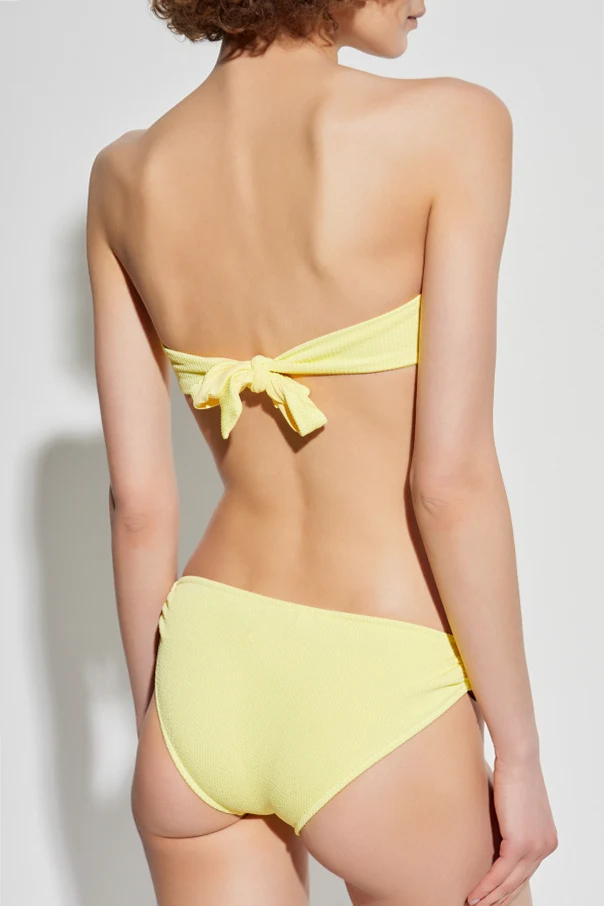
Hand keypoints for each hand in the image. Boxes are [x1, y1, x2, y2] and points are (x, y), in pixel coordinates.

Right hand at [465, 753, 557, 905]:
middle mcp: (545, 846)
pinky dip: (487, 885)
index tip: (492, 896)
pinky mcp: (520, 843)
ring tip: (473, 904)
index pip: (526, 871)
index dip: (508, 886)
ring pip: (510, 881)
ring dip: (490, 896)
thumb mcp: (514, 805)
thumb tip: (494, 828)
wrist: (519, 758)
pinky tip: (475, 893)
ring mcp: (535, 847)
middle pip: (519, 881)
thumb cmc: (513, 773)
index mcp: (546, 839)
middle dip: (498, 897)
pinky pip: (501, 872)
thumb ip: (509, 822)